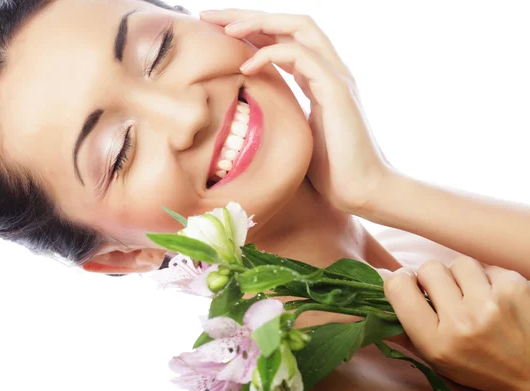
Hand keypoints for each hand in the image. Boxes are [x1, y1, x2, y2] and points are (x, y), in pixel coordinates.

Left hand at [200, 9, 393, 213]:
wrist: (363, 192)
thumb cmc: (330, 171)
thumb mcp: (296, 134)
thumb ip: (280, 113)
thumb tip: (248, 113)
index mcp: (318, 78)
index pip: (283, 39)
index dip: (251, 28)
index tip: (215, 30)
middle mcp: (329, 70)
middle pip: (289, 23)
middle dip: (247, 14)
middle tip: (209, 15)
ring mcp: (336, 77)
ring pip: (298, 28)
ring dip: (258, 23)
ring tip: (225, 29)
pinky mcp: (337, 91)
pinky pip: (302, 57)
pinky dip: (271, 56)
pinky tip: (246, 68)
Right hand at [384, 256, 529, 390]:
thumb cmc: (479, 366)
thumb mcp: (436, 358)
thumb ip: (403, 328)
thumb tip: (371, 294)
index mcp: (436, 342)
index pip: (398, 288)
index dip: (400, 280)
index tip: (408, 285)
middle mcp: (461, 322)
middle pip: (428, 268)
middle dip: (433, 279)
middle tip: (446, 295)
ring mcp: (490, 302)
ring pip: (458, 263)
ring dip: (462, 277)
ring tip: (473, 297)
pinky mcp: (515, 287)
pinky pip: (486, 266)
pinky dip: (488, 279)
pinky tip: (495, 298)